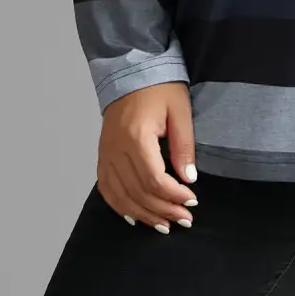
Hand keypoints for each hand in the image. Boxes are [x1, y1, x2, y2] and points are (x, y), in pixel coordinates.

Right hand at [96, 81, 199, 233]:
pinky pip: (106, 189)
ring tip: (165, 225)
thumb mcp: (180, 110)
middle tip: (184, 220)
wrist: (131, 70)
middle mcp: (116, 149)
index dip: (173, 196)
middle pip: (138, 192)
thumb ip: (184, 146)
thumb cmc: (160, 88)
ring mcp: (106, 153)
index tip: (192, 202)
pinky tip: (135, 217)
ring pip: (121, 196)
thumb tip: (189, 179)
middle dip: (163, 210)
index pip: (154, 179)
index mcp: (136, 136)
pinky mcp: (102, 155)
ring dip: (144, 214)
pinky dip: (120, 206)